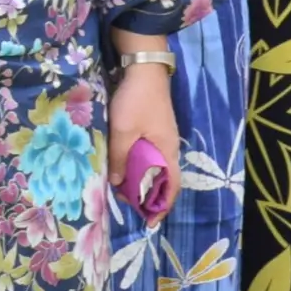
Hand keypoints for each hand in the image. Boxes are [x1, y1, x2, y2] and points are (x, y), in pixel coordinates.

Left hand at [107, 56, 179, 218]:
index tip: (151, 222)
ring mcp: (162, 136)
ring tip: (121, 190)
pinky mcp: (153, 129)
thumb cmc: (137, 101)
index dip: (163, 205)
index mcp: (167, 149)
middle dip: (147, 196)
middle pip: (163, 178)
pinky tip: (122, 167)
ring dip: (140, 181)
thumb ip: (121, 158)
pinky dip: (138, 167)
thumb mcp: (123, 130)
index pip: (172, 184)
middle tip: (126, 207)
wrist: (144, 68)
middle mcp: (168, 146)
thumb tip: (118, 183)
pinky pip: (148, 155)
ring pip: (154, 167)